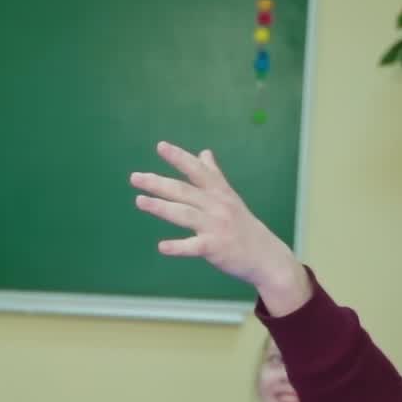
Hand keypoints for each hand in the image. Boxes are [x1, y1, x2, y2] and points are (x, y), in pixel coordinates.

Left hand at [131, 142, 310, 314]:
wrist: (266, 256)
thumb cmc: (244, 226)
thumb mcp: (230, 197)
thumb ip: (214, 176)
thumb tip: (204, 152)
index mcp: (219, 192)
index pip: (197, 170)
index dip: (179, 157)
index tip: (161, 146)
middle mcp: (217, 205)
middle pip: (184, 191)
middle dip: (158, 183)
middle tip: (134, 177)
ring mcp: (217, 226)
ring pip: (185, 214)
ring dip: (161, 207)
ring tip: (139, 201)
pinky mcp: (216, 247)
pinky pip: (194, 246)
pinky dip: (178, 247)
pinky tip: (162, 247)